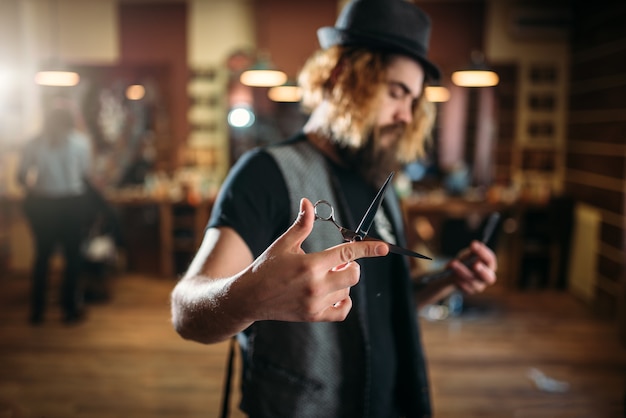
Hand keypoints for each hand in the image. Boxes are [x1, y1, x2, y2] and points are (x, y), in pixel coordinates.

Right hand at [230, 198, 388, 322]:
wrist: (248, 297)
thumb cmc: (265, 267)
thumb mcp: (283, 244)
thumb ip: (301, 224)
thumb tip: (308, 202)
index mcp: (310, 264)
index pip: (347, 253)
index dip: (368, 249)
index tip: (384, 247)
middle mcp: (316, 285)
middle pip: (354, 274)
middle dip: (351, 266)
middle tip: (336, 262)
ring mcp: (316, 303)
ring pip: (347, 291)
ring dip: (342, 282)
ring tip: (324, 277)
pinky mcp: (314, 316)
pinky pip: (342, 311)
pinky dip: (344, 302)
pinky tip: (334, 293)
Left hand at [446, 241, 496, 293]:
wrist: (455, 273)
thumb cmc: (466, 261)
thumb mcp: (468, 254)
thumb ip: (472, 252)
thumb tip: (474, 246)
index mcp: (489, 265)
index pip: (490, 259)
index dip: (482, 252)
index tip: (473, 244)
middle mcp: (487, 277)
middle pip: (489, 277)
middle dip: (482, 271)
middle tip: (475, 265)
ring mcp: (478, 286)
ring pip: (472, 281)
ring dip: (462, 272)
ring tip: (452, 263)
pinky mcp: (469, 291)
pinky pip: (464, 288)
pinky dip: (457, 280)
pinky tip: (451, 275)